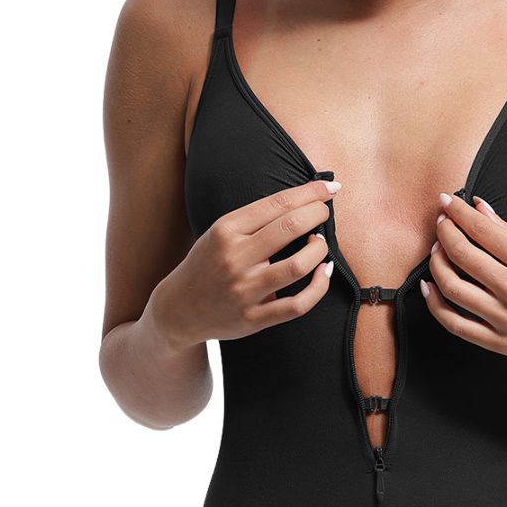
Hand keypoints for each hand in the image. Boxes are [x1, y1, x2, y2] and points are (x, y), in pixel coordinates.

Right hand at [154, 177, 338, 345]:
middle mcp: (234, 258)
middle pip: (290, 227)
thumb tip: (303, 201)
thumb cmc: (207, 264)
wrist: (178, 309)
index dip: (310, 193)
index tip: (328, 188)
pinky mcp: (252, 318)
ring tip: (321, 243)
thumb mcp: (219, 232)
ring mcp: (244, 290)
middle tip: (324, 212)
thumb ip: (255, 220)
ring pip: (297, 266)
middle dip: (317, 214)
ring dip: (319, 250)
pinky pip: (297, 305)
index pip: (277, 203)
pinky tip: (323, 273)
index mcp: (226, 230)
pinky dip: (319, 287)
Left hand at [421, 191, 506, 373]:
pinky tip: (430, 287)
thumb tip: (480, 209)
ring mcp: (506, 319)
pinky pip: (456, 324)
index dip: (458, 211)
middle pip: (462, 254)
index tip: (447, 200)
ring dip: (438, 263)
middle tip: (441, 221)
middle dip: (445, 231)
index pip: (482, 229)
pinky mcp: (500, 343)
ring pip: (453, 287)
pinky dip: (436, 304)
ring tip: (437, 249)